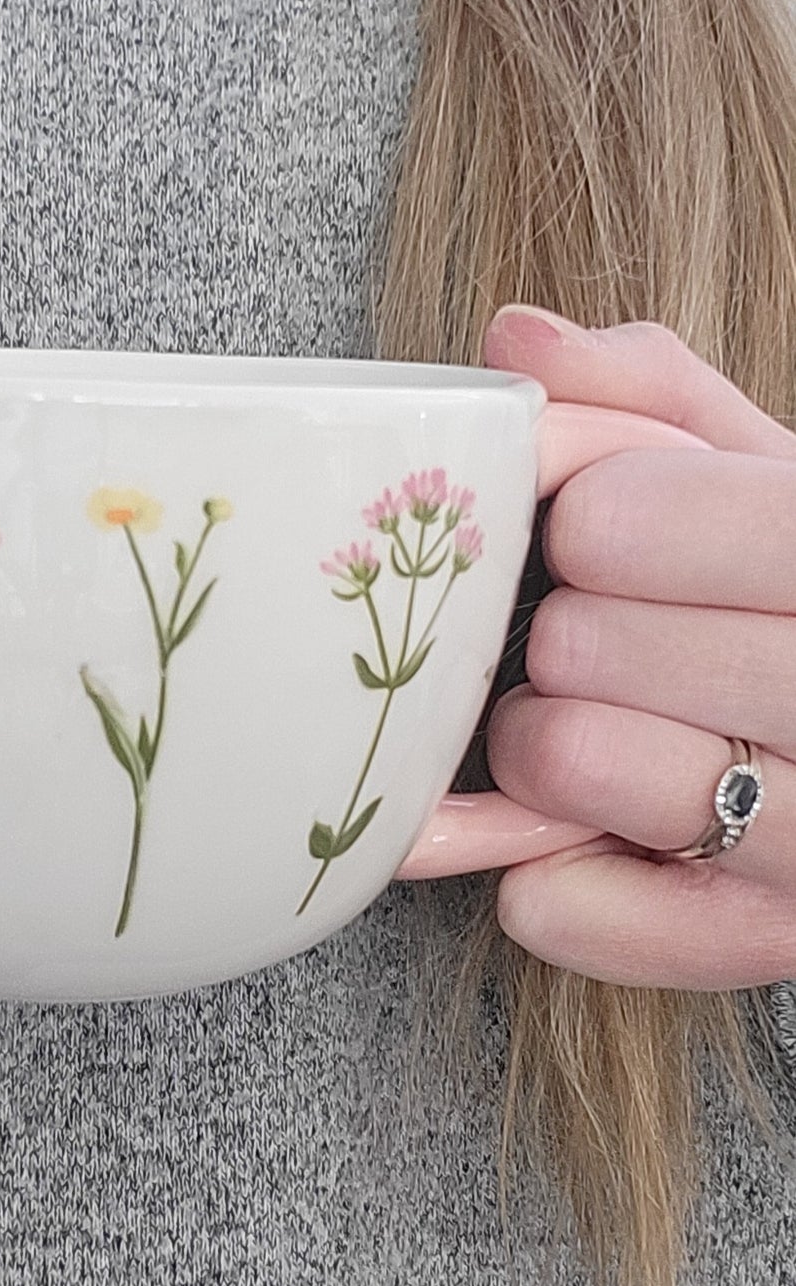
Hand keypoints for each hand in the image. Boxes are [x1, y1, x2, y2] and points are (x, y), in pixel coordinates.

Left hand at [482, 305, 795, 987]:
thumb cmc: (790, 592)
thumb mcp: (755, 473)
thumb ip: (650, 396)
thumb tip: (516, 343)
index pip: (643, 521)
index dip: (591, 521)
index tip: (595, 531)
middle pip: (586, 642)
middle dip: (561, 629)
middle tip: (591, 641)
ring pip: (575, 765)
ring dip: (539, 741)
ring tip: (584, 729)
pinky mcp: (761, 942)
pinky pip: (563, 908)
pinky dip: (544, 874)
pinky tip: (583, 840)